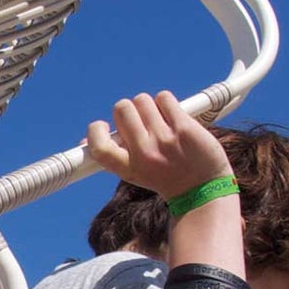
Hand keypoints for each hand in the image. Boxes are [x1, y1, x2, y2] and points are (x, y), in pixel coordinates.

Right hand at [87, 92, 231, 199]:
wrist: (205, 191)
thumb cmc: (167, 178)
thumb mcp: (135, 173)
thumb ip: (114, 155)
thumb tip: (84, 140)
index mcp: (128, 167)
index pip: (98, 145)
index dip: (96, 130)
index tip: (104, 127)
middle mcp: (144, 153)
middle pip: (122, 108)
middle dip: (130, 110)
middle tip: (143, 122)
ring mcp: (164, 140)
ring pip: (142, 99)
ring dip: (150, 105)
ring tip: (161, 121)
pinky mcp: (184, 128)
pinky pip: (164, 98)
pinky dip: (167, 103)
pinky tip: (174, 117)